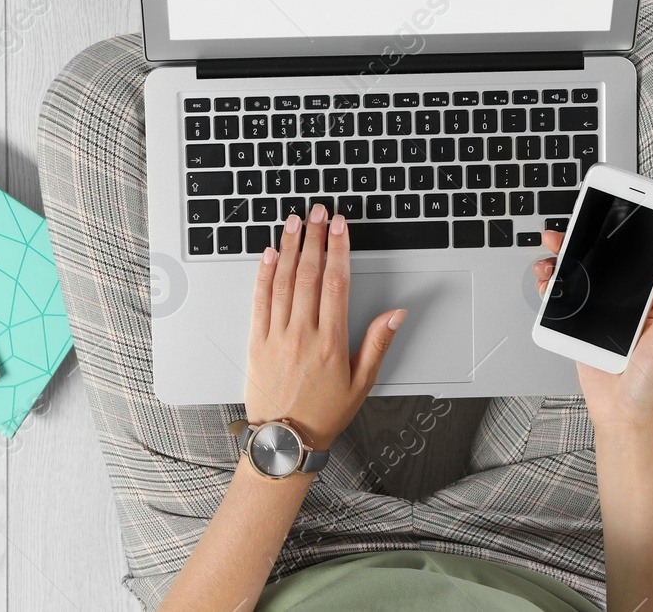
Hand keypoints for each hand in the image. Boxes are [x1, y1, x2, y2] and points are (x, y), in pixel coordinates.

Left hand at [246, 204, 405, 449]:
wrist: (285, 442)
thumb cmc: (324, 415)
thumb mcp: (362, 383)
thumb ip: (378, 343)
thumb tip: (397, 313)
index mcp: (331, 342)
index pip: (336, 283)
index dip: (339, 249)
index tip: (341, 226)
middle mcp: (302, 334)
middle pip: (310, 274)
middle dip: (315, 237)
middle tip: (319, 211)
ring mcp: (276, 336)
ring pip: (283, 281)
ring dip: (291, 247)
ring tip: (295, 222)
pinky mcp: (256, 342)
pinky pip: (260, 301)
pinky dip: (265, 274)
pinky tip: (271, 254)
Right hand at [533, 229, 652, 436]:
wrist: (625, 416)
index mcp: (651, 300)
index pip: (636, 260)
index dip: (622, 238)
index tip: (606, 218)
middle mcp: (625, 303)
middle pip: (600, 264)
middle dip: (580, 245)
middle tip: (563, 234)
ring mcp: (601, 314)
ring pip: (578, 279)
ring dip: (561, 265)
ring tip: (550, 259)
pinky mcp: (581, 328)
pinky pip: (564, 302)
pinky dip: (552, 290)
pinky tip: (547, 283)